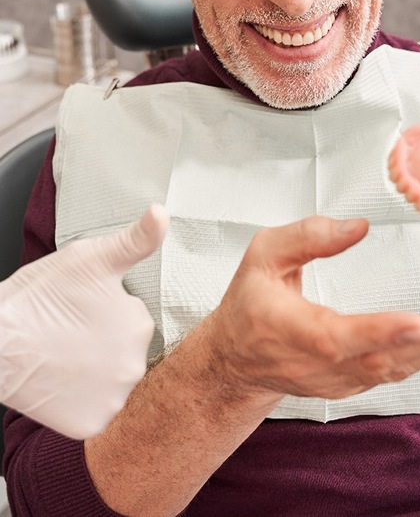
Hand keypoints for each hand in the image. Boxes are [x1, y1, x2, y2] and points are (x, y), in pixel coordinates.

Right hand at [0, 204, 167, 438]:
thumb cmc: (39, 297)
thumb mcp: (91, 257)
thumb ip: (135, 240)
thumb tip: (162, 213)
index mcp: (140, 325)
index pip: (132, 318)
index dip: (104, 311)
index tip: (80, 309)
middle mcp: (136, 366)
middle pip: (124, 350)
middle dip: (103, 342)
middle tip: (69, 332)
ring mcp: (113, 400)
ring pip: (111, 380)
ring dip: (95, 371)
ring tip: (63, 355)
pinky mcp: (90, 425)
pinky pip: (95, 410)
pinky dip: (81, 400)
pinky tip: (62, 382)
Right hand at [210, 216, 419, 400]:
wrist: (236, 360)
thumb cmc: (249, 305)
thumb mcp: (262, 255)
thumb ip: (305, 236)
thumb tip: (356, 227)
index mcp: (288, 329)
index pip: (335, 336)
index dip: (378, 332)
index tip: (418, 324)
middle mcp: (315, 363)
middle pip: (378, 359)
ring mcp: (335, 380)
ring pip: (392, 369)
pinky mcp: (351, 384)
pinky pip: (393, 372)